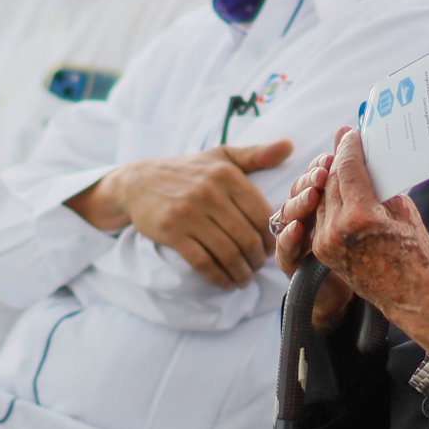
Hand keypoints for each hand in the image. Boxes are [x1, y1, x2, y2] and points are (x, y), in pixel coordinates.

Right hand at [72, 139, 294, 288]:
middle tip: (257, 268)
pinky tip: (225, 282)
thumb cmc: (188, 171)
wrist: (138, 181)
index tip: (270, 248)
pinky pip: (203, 261)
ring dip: (240, 272)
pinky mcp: (172, 231)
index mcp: (227, 174)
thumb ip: (256, 154)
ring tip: (243, 279)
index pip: (260, 214)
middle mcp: (210, 192)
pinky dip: (219, 277)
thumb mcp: (221, 156)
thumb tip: (290, 146)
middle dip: (256, 260)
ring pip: (227, 252)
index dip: (269, 237)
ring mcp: (189, 213)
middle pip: (246, 237)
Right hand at [272, 131, 354, 331]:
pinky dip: (288, 235)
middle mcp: (308, 214)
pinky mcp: (290, 260)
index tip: (331, 157)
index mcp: (326, 198)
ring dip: (299, 202)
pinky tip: (297, 227)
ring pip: (288, 213)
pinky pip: (283, 246)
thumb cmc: (373, 250)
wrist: (368, 291)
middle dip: (311, 179)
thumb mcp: (372, 213)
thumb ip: (365, 187)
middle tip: (323, 172)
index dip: (321, 165)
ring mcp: (296, 236)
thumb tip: (367, 156)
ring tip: (313, 194)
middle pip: (300, 189)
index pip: (318, 175)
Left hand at [307, 128, 428, 349]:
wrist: (411, 296)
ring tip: (344, 164)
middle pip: (331, 181)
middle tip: (346, 142)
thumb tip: (368, 164)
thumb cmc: (415, 253)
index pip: (347, 168)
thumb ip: (380, 186)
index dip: (348, 147)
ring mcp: (326, 242)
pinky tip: (341, 191)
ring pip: (323, 198)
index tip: (351, 133)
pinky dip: (331, 201)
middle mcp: (337, 228)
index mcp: (360, 215)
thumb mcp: (403, 211)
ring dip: (332, 180)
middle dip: (338, 159)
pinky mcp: (323, 252)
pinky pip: (323, 217)